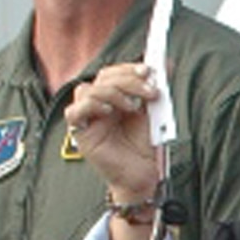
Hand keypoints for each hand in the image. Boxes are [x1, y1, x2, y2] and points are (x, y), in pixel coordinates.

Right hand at [66, 62, 163, 204]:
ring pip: (88, 90)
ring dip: (113, 91)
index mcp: (113, 98)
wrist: (142, 175)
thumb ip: (153, 89)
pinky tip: (108, 110)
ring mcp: (87, 118)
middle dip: (128, 79)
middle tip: (149, 90)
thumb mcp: (152, 112)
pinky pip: (74, 112)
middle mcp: (98, 105)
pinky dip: (91, 105)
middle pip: (103, 78)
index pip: (114, 73)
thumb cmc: (144, 148)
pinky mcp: (80, 133)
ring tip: (133, 106)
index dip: (129, 68)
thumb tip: (164, 64)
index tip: (149, 71)